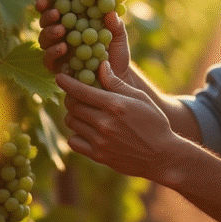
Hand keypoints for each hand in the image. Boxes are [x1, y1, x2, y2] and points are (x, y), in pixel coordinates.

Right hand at [36, 0, 129, 81]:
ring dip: (49, 33)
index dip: (49, 2)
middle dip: (47, 16)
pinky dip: (53, 52)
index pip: (57, 9)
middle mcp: (62, 36)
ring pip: (44, 39)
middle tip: (56, 13)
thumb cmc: (116, 57)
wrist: (115, 82)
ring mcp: (58, 52)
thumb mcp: (119, 40)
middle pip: (46, 23)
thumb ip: (116, 27)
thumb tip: (111, 13)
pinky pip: (48, 60)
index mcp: (74, 23)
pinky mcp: (57, 68)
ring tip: (61, 30)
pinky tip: (62, 48)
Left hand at [56, 61, 181, 183]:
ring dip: (74, 115)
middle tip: (76, 95)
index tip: (59, 77)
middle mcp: (104, 123)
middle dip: (71, 97)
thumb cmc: (154, 122)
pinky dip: (77, 135)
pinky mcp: (98, 156)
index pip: (81, 90)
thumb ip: (117, 83)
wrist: (162, 156)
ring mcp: (99, 141)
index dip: (66, 82)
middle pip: (72, 105)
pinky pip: (73, 142)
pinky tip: (87, 131)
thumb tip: (101, 66)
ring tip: (84, 113)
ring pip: (71, 122)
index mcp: (114, 105)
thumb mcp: (140, 97)